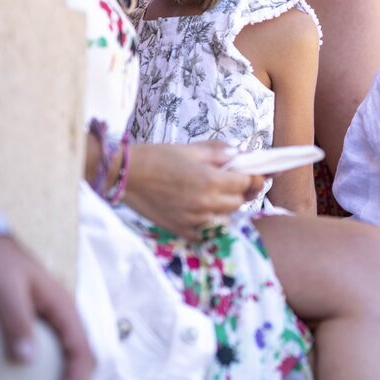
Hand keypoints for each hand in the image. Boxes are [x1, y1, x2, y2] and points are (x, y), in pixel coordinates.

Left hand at [0, 237, 93, 379]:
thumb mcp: (5, 292)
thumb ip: (18, 323)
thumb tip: (29, 361)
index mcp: (63, 308)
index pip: (80, 353)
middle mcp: (65, 316)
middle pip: (84, 360)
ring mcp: (56, 319)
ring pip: (76, 358)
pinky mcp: (43, 322)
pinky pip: (63, 353)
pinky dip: (66, 375)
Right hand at [125, 141, 265, 239]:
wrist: (125, 175)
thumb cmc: (158, 157)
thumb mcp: (192, 148)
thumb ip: (220, 152)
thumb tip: (240, 153)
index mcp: (211, 180)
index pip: (247, 183)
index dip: (253, 177)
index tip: (253, 174)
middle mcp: (206, 203)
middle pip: (238, 202)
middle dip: (239, 191)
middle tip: (233, 182)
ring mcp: (194, 219)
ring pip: (224, 217)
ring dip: (224, 207)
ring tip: (214, 195)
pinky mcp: (181, 229)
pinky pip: (206, 231)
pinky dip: (208, 222)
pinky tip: (201, 210)